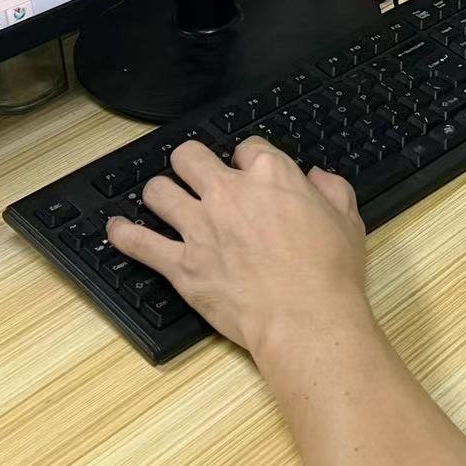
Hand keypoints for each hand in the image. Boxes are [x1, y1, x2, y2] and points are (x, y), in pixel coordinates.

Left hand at [107, 140, 370, 363]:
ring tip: (162, 199)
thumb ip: (331, 190)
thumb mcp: (347, 220)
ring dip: (160, 193)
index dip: (247, 158)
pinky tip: (117, 230)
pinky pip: (140, 243)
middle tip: (194, 174)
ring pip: (159, 191)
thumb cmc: (329, 273)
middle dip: (190, 162)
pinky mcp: (182, 264)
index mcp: (271, 176)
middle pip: (189, 156)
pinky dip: (124, 235)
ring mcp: (200, 227)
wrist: (305, 318)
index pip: (247, 147)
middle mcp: (229, 193)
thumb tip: (318, 179)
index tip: (247, 170)